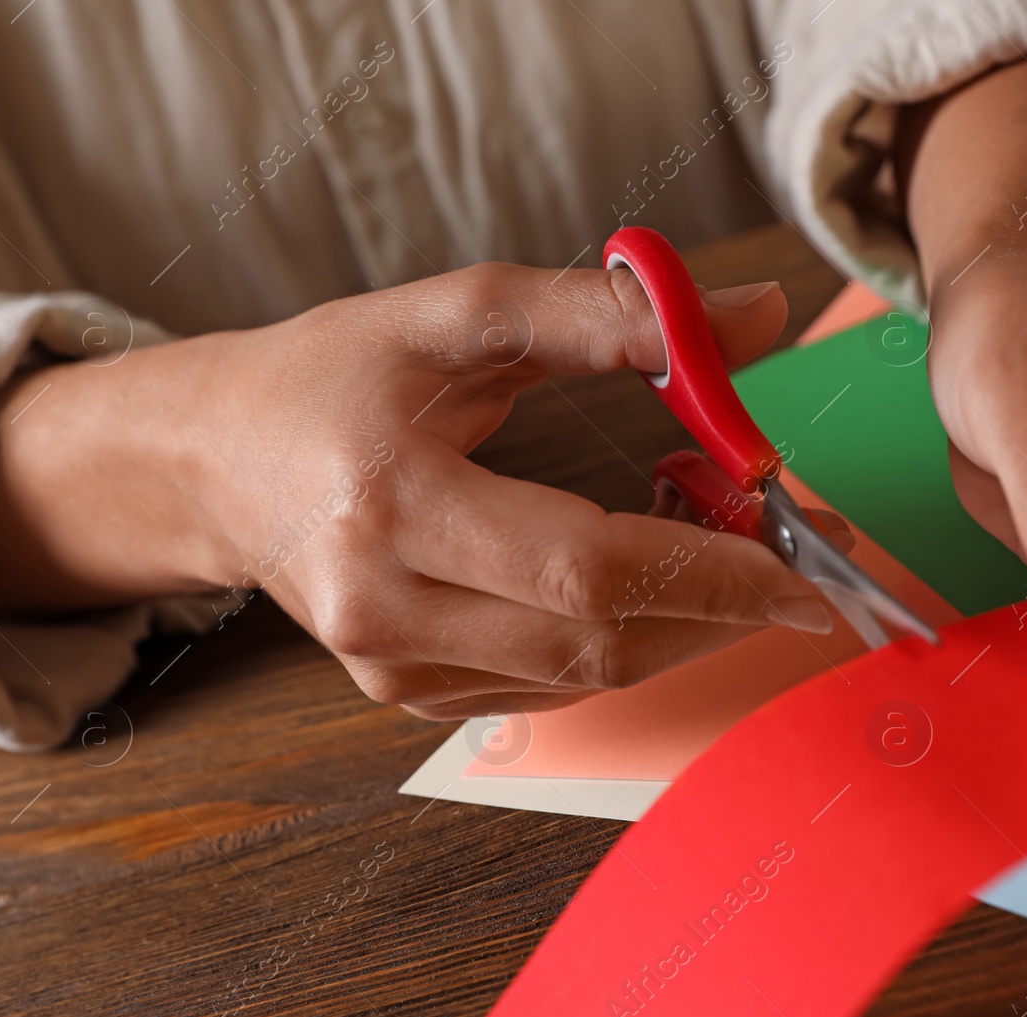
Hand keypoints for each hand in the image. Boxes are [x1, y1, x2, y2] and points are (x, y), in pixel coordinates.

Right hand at [0, 265, 835, 718]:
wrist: (220, 462)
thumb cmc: (334, 378)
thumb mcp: (458, 314)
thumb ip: (607, 312)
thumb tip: (753, 320)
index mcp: (389, 504)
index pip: (584, 568)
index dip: (710, 574)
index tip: (805, 570)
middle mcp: (382, 608)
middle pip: (598, 639)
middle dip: (717, 604)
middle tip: (784, 552)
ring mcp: (390, 669)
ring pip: (587, 674)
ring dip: (681, 623)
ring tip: (721, 552)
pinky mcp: (405, 694)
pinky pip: (550, 686)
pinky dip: (622, 641)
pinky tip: (647, 586)